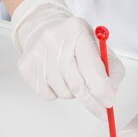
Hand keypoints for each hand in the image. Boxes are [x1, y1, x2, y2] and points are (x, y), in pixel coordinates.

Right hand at [12, 0, 124, 117]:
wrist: (43, 28)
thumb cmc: (73, 40)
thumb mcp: (98, 48)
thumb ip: (111, 71)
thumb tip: (108, 98)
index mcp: (77, 31)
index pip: (94, 70)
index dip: (103, 91)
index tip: (108, 102)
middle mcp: (54, 41)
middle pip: (78, 86)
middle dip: (92, 101)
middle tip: (99, 108)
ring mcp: (38, 55)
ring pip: (64, 93)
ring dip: (73, 92)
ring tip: (71, 76)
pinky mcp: (26, 68)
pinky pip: (48, 96)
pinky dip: (57, 92)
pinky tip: (57, 77)